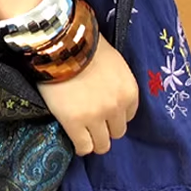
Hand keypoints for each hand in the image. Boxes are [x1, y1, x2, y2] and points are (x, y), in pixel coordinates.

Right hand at [36, 31, 138, 155]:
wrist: (61, 44)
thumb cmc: (85, 47)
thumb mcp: (113, 63)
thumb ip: (115, 84)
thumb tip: (106, 93)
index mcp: (129, 92)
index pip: (128, 117)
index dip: (113, 115)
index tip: (103, 112)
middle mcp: (116, 107)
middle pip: (117, 133)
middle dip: (105, 128)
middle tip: (91, 122)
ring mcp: (96, 116)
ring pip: (101, 145)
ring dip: (93, 140)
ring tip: (82, 133)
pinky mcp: (74, 122)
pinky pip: (83, 146)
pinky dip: (80, 146)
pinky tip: (74, 139)